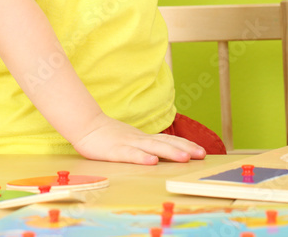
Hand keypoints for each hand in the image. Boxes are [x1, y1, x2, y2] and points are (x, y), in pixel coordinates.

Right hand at [70, 113, 205, 164]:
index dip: (186, 144)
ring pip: (153, 148)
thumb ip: (144, 146)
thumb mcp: (130, 141)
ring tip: (185, 158)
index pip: (169, 140)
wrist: (86, 125)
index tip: (201, 151)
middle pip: (166, 143)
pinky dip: (142, 158)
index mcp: (144, 138)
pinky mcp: (115, 150)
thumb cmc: (108, 136)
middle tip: (202, 155)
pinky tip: (152, 162)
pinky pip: (130, 154)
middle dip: (185, 149)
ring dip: (170, 152)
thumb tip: (161, 155)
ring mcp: (128, 144)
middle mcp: (140, 139)